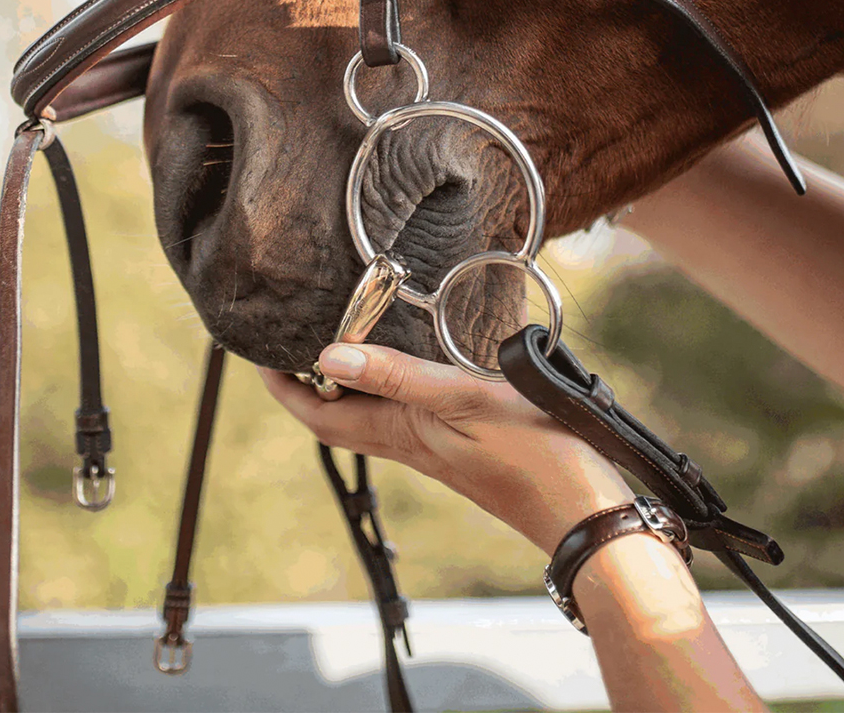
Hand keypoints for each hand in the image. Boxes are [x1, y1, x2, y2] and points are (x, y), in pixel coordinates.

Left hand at [258, 342, 635, 554]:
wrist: (585, 512)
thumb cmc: (532, 457)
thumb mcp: (462, 403)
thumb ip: (398, 377)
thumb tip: (328, 356)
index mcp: (399, 434)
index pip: (317, 414)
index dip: (283, 385)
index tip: (258, 349)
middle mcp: (407, 443)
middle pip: (337, 413)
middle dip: (308, 377)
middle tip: (293, 331)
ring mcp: (433, 445)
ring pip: (369, 412)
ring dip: (346, 377)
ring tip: (340, 334)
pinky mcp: (459, 443)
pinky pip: (403, 412)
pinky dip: (387, 382)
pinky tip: (404, 359)